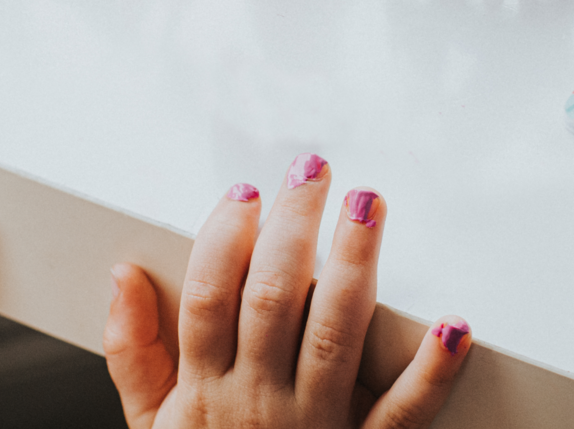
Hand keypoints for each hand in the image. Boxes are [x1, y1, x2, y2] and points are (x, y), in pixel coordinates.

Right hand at [104, 154, 470, 428]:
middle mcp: (259, 403)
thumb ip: (133, 353)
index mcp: (205, 390)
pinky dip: (430, 373)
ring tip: (367, 207)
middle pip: (273, 298)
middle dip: (294, 226)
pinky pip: (402, 414)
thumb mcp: (152, 427)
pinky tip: (451, 326)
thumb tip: (121, 277)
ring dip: (354, 265)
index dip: (224, 238)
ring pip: (335, 333)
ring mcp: (316, 427)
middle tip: (313, 171)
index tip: (244, 194)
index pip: (209, 296)